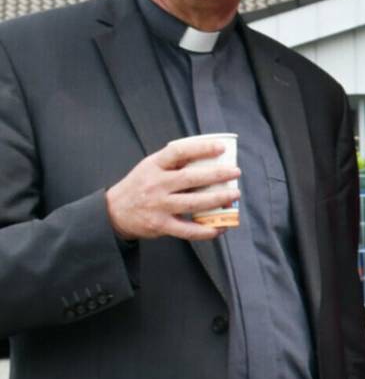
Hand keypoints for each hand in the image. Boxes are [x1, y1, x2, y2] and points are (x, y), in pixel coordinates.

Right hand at [105, 136, 241, 240]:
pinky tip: (221, 227)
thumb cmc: (140, 186)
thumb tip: (207, 157)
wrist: (114, 211)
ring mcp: (158, 205)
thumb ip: (173, 164)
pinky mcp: (161, 225)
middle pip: (190, 178)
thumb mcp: (150, 168)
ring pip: (194, 203)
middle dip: (217, 175)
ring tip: (234, 195)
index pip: (178, 152)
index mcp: (153, 166)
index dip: (201, 148)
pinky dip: (206, 230)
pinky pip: (188, 230)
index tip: (221, 148)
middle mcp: (156, 184)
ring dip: (218, 199)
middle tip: (235, 173)